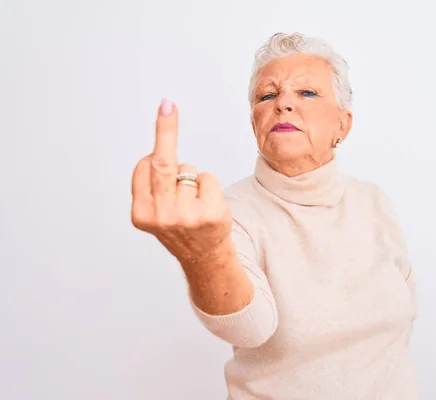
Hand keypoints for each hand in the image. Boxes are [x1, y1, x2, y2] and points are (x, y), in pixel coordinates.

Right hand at [131, 99, 231, 263]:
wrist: (204, 256)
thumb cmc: (179, 226)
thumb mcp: (155, 211)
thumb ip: (152, 185)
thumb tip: (157, 147)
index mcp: (142, 213)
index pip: (144, 167)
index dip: (154, 149)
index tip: (163, 113)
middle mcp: (161, 216)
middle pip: (163, 163)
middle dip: (165, 131)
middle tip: (166, 106)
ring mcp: (186, 216)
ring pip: (189, 171)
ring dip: (192, 179)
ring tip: (193, 203)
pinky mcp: (210, 213)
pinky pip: (207, 178)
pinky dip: (208, 185)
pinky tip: (206, 205)